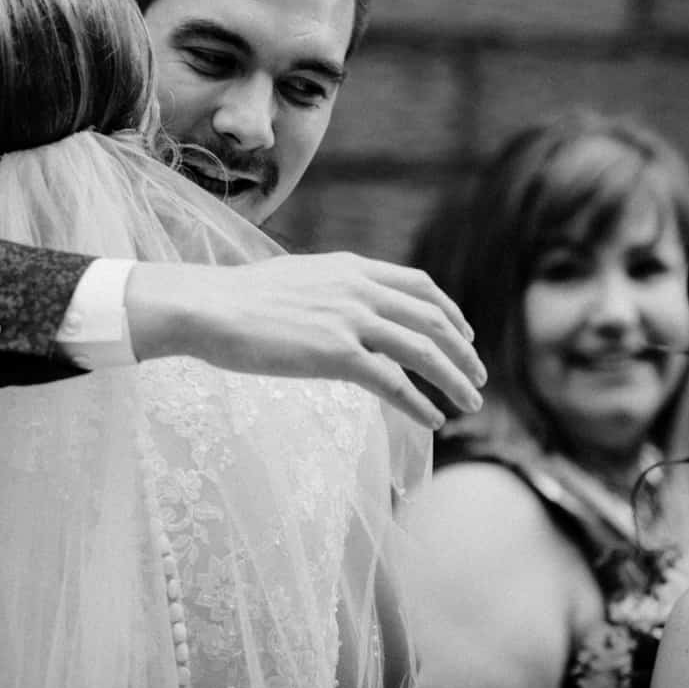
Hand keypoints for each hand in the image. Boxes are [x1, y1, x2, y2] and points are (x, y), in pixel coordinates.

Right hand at [128, 252, 485, 428]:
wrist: (210, 307)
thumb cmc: (240, 299)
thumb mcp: (298, 278)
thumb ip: (331, 289)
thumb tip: (345, 308)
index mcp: (352, 268)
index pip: (419, 285)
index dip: (450, 311)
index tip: (464, 333)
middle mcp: (359, 289)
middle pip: (432, 319)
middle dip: (463, 350)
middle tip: (478, 377)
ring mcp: (350, 320)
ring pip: (423, 351)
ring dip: (454, 379)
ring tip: (470, 403)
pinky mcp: (336, 353)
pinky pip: (393, 382)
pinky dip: (420, 402)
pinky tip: (433, 419)